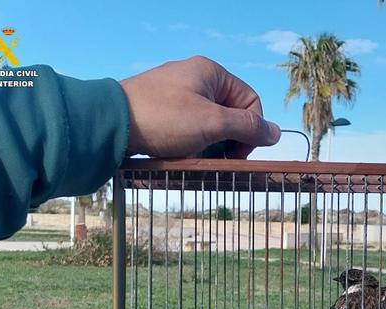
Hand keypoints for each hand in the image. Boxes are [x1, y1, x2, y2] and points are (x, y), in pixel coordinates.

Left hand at [120, 56, 280, 158]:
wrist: (108, 124)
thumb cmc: (162, 118)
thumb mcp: (212, 123)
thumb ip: (247, 127)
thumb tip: (277, 132)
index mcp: (211, 73)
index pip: (251, 102)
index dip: (250, 131)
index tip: (236, 154)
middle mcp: (196, 78)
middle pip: (230, 115)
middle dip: (227, 141)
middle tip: (214, 159)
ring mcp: (177, 93)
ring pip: (210, 125)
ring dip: (208, 145)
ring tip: (192, 157)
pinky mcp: (161, 109)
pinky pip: (189, 129)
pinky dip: (189, 144)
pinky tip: (178, 154)